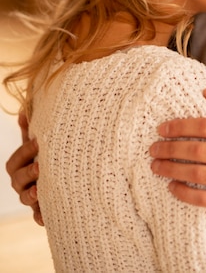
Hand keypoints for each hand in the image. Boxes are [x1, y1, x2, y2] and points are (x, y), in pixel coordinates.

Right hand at [5, 111, 43, 225]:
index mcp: (20, 167)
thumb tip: (23, 111)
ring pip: (26, 199)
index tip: (38, 141)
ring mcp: (32, 198)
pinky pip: (39, 217)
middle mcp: (23, 184)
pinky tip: (45, 217)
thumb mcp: (40, 142)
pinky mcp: (44, 210)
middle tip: (41, 166)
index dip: (24, 152)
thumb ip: (31, 128)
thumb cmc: (50, 154)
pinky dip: (41, 217)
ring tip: (39, 190)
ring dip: (31, 194)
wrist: (68, 177)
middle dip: (27, 173)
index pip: (14, 161)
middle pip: (17, 181)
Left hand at [150, 90, 205, 211]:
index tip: (163, 129)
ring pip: (198, 174)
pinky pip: (204, 199)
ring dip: (172, 170)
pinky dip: (185, 193)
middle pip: (198, 151)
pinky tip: (172, 186)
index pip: (205, 127)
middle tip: (153, 148)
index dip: (181, 127)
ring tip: (156, 165)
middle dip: (171, 149)